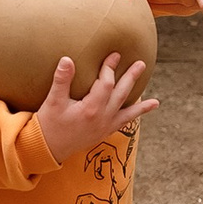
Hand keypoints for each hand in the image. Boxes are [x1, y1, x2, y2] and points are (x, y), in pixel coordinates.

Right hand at [35, 53, 157, 162]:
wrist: (47, 148)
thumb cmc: (49, 123)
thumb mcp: (53, 101)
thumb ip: (62, 79)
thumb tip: (67, 59)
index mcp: (90, 109)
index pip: (105, 83)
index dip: (110, 68)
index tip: (114, 55)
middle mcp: (102, 118)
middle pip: (121, 94)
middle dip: (130, 78)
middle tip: (140, 64)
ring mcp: (105, 127)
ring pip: (127, 112)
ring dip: (140, 104)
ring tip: (155, 101)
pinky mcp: (104, 133)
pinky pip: (123, 124)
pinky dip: (134, 117)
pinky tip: (143, 112)